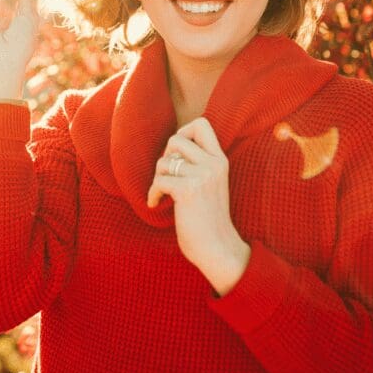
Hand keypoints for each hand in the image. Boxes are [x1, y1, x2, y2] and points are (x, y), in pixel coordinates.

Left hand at [147, 117, 250, 295]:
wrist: (218, 248)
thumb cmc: (209, 219)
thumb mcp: (210, 183)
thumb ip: (199, 164)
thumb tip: (170, 149)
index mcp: (220, 159)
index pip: (202, 124)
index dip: (183, 131)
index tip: (177, 153)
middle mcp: (213, 163)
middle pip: (176, 138)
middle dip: (165, 156)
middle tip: (167, 175)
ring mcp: (202, 176)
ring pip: (164, 161)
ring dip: (157, 177)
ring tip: (163, 192)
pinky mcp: (188, 191)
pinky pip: (159, 181)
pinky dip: (152, 194)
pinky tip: (156, 204)